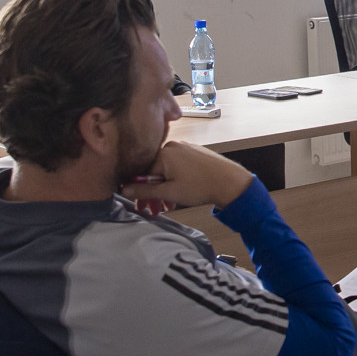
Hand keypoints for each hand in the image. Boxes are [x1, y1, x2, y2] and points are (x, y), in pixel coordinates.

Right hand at [121, 141, 254, 211]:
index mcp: (163, 153)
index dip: (139, 190)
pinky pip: (178, 167)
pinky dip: (175, 180)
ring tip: (168, 205)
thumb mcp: (169, 192)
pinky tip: (179, 194)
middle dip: (153, 192)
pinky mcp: (194, 153)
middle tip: (153, 208)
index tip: (139, 203)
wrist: (230, 182)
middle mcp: (173, 147)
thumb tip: (126, 190)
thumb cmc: (202, 186)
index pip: (142, 172)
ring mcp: (185, 148)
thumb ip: (145, 191)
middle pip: (154, 171)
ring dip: (165, 189)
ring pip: (167, 171)